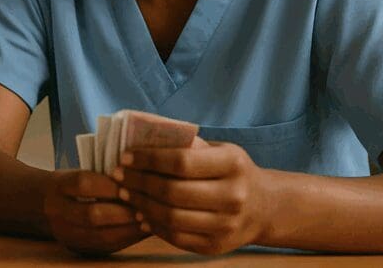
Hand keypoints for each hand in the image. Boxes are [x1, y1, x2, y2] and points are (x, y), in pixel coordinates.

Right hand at [43, 169, 149, 254]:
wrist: (40, 206)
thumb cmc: (69, 185)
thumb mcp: (76, 172)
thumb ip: (100, 176)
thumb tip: (136, 179)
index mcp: (57, 186)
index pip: (83, 184)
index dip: (110, 185)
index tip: (132, 182)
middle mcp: (57, 212)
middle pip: (92, 215)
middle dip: (123, 212)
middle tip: (146, 207)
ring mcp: (66, 233)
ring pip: (100, 236)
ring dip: (129, 229)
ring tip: (149, 220)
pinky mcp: (77, 248)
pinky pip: (105, 247)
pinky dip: (127, 239)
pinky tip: (141, 231)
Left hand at [113, 138, 272, 254]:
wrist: (265, 207)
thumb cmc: (232, 171)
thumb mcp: (219, 150)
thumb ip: (188, 146)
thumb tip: (142, 138)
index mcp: (233, 164)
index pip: (181, 162)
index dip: (148, 160)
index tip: (125, 157)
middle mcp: (233, 196)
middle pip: (173, 192)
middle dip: (139, 182)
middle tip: (118, 176)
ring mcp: (226, 225)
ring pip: (172, 217)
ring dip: (141, 205)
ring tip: (125, 194)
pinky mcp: (216, 246)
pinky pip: (177, 237)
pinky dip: (154, 226)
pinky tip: (141, 214)